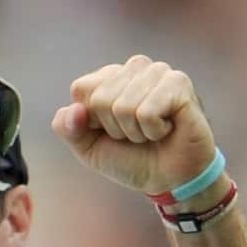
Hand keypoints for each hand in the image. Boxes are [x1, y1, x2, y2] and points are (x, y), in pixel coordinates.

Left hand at [53, 56, 216, 194]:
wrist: (169, 179)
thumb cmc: (130, 158)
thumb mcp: (87, 148)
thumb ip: (68, 128)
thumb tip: (73, 109)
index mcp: (109, 77)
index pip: (81, 89)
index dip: (92, 121)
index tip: (112, 130)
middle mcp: (134, 68)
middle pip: (100, 99)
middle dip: (115, 128)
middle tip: (135, 134)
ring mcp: (158, 72)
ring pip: (123, 106)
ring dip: (135, 131)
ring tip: (152, 131)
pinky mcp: (178, 83)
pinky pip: (146, 112)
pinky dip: (153, 130)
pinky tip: (167, 129)